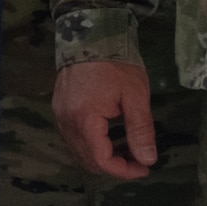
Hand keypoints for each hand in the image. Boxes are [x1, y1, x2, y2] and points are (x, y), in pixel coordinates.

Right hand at [54, 59, 156, 178]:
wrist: (89, 35)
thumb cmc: (115, 64)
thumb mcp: (135, 96)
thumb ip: (140, 130)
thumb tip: (147, 160)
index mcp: (84, 119)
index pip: (101, 160)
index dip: (124, 170)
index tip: (145, 167)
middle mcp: (66, 121)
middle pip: (87, 160)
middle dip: (114, 166)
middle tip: (138, 158)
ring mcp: (59, 114)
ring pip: (78, 151)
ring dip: (102, 156)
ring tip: (126, 148)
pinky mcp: (59, 108)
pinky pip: (73, 138)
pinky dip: (91, 145)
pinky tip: (108, 136)